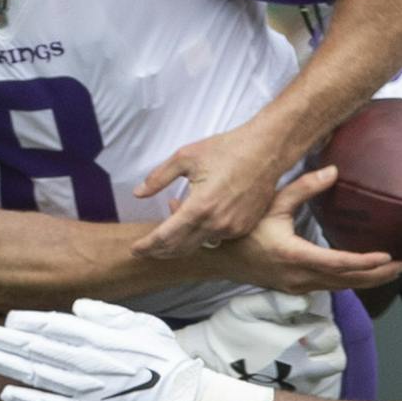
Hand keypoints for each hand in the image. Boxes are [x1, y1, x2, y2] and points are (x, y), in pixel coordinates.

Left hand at [0, 300, 208, 400]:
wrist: (179, 398)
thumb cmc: (163, 357)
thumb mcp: (141, 323)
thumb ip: (107, 314)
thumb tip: (77, 306)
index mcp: (99, 337)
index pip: (54, 326)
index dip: (29, 322)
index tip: (10, 319)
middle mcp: (86, 361)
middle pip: (40, 349)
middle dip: (11, 342)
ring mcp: (83, 389)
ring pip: (39, 375)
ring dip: (12, 366)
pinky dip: (27, 400)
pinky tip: (7, 393)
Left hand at [132, 117, 291, 257]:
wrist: (266, 150)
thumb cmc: (227, 149)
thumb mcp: (186, 157)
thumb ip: (159, 178)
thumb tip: (139, 193)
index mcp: (199, 207)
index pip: (166, 236)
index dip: (147, 246)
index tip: (135, 249)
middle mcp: (216, 223)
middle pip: (180, 248)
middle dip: (160, 251)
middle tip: (145, 250)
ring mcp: (232, 228)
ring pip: (199, 245)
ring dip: (181, 242)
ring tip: (168, 232)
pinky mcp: (244, 227)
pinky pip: (216, 238)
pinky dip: (202, 235)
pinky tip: (194, 223)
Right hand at [176, 289, 345, 398]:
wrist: (206, 368)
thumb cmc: (225, 334)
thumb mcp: (244, 308)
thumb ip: (278, 302)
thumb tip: (306, 301)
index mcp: (295, 339)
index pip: (330, 334)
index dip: (322, 328)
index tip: (306, 326)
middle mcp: (301, 365)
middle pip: (336, 359)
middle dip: (327, 349)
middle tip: (309, 343)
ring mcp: (296, 385)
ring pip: (327, 377)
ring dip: (321, 365)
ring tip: (302, 358)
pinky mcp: (287, 398)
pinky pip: (313, 392)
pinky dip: (311, 383)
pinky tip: (293, 374)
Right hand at [218, 168, 401, 293]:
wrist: (216, 258)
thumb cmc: (241, 229)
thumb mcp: (271, 203)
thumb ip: (303, 188)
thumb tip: (334, 171)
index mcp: (293, 255)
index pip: (338, 263)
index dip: (365, 262)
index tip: (387, 257)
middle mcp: (297, 276)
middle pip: (346, 281)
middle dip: (376, 276)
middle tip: (401, 266)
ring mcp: (296, 285)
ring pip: (339, 287)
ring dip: (366, 280)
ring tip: (390, 271)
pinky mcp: (295, 287)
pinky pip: (329, 287)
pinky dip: (349, 281)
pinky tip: (362, 274)